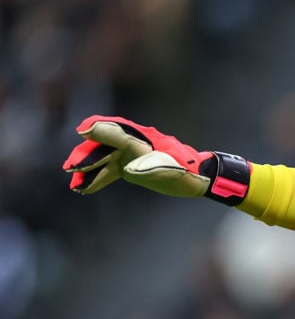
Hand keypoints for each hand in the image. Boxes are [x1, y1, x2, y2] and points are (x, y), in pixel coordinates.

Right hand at [63, 115, 249, 204]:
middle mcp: (135, 143)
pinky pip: (110, 170)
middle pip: (105, 146)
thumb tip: (129, 169)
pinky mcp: (131, 166)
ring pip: (104, 159)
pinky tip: (84, 188)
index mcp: (144, 140)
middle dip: (87, 155)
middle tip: (71, 168)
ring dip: (89, 170)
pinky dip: (98, 178)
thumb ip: (150, 166)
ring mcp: (131, 154)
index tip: (83, 131)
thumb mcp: (171, 170)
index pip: (118, 133)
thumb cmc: (187, 172)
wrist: (199, 178)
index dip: (101, 131)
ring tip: (74, 183)